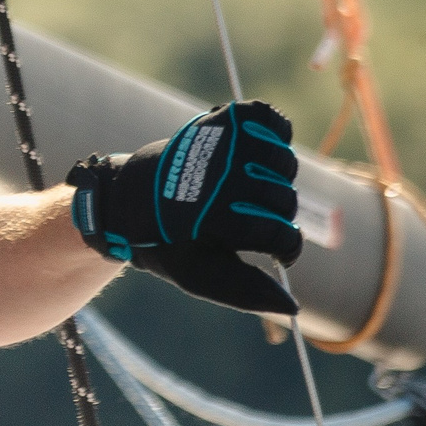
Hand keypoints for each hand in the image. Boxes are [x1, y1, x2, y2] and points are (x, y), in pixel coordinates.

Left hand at [68, 100, 302, 314]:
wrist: (131, 200)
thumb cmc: (171, 242)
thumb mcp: (199, 276)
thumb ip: (246, 293)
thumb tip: (294, 307)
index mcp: (213, 218)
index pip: (281, 235)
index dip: (286, 250)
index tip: (276, 253)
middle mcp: (220, 176)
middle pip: (286, 200)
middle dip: (276, 216)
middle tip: (250, 219)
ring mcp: (222, 143)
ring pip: (285, 163)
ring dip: (277, 180)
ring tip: (251, 190)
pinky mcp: (222, 119)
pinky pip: (270, 118)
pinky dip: (274, 132)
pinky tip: (257, 153)